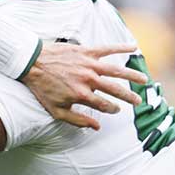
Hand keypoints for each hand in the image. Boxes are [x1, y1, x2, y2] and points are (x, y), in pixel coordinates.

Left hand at [21, 42, 147, 129]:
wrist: (31, 63)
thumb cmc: (42, 88)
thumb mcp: (56, 110)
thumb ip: (77, 120)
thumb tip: (96, 127)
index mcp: (82, 95)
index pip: (104, 105)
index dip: (112, 109)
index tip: (116, 110)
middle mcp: (89, 80)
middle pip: (115, 89)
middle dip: (129, 96)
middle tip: (138, 101)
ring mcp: (89, 64)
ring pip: (116, 70)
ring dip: (132, 75)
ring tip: (144, 80)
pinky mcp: (86, 51)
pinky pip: (108, 49)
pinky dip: (121, 47)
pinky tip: (134, 47)